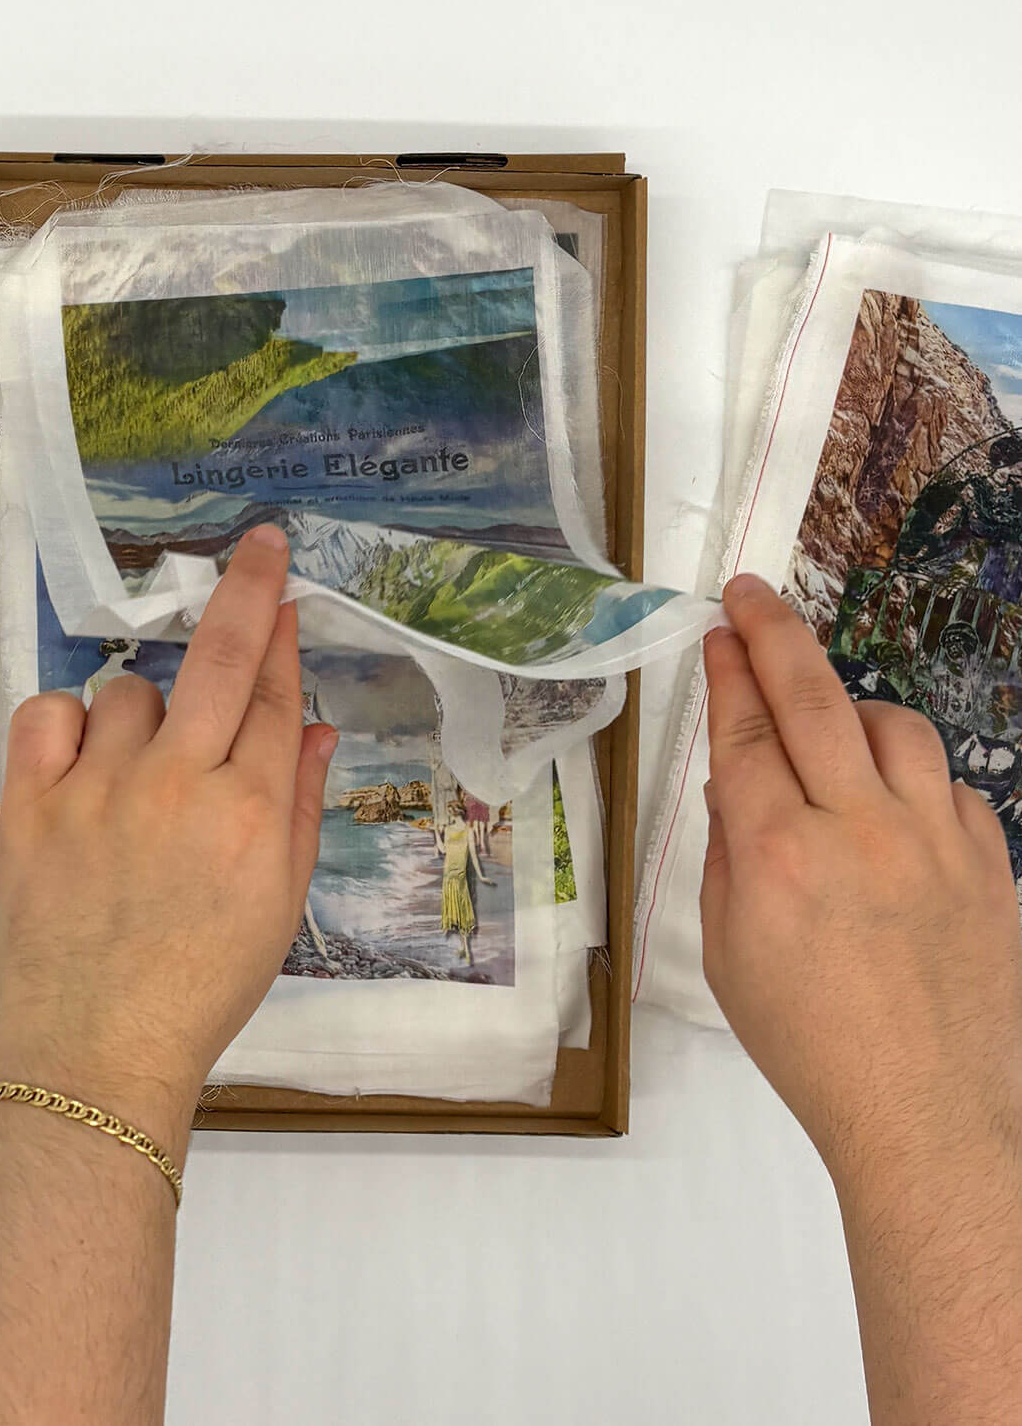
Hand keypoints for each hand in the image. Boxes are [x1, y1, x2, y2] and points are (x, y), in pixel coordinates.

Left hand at [0, 524, 336, 1158]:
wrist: (97, 1052)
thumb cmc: (201, 987)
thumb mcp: (277, 906)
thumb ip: (297, 806)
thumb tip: (311, 723)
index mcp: (249, 813)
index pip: (270, 697)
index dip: (279, 639)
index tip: (279, 591)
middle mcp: (179, 786)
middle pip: (219, 659)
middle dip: (245, 589)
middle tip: (258, 543)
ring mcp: (98, 790)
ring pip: (129, 695)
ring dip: (144, 717)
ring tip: (139, 782)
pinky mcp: (30, 806)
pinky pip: (47, 715)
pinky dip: (66, 723)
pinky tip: (82, 759)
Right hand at [699, 574, 1021, 1181]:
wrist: (930, 1116)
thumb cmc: (810, 1046)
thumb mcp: (728, 953)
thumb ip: (728, 855)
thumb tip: (737, 786)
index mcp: (777, 856)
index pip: (744, 732)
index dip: (727, 673)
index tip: (717, 632)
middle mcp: (859, 830)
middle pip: (813, 699)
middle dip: (775, 634)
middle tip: (752, 594)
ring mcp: (937, 842)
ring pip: (896, 726)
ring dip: (852, 704)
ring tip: (829, 719)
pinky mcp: (993, 864)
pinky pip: (952, 785)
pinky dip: (913, 776)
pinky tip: (892, 804)